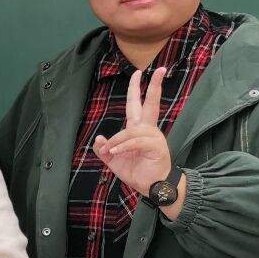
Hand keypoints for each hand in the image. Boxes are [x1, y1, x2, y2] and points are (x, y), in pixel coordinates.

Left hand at [92, 67, 173, 197]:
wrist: (151, 187)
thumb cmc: (137, 172)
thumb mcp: (113, 161)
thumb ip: (104, 149)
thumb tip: (100, 138)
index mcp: (139, 129)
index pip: (137, 105)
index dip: (137, 89)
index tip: (140, 73)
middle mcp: (148, 129)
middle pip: (150, 104)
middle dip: (153, 86)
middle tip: (158, 70)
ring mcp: (154, 137)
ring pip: (132, 130)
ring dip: (118, 141)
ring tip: (112, 152)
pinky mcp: (156, 146)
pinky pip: (136, 141)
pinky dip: (123, 146)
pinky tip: (116, 153)